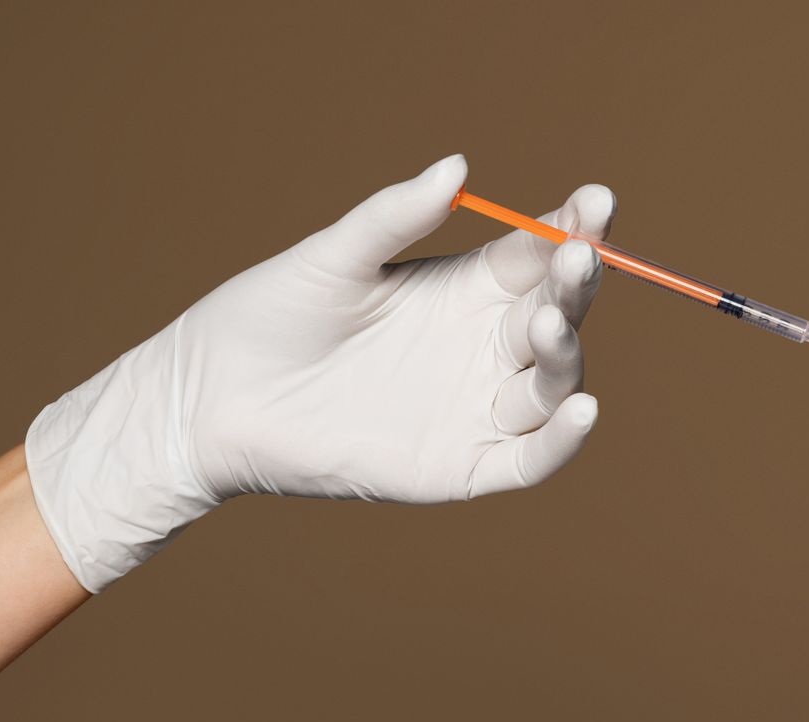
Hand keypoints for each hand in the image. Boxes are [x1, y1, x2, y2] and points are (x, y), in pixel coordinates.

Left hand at [24, 153, 615, 591]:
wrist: (211, 402)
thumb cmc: (268, 318)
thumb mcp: (334, 256)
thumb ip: (396, 216)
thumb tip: (458, 167)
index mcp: (463, 289)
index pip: (541, 255)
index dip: (576, 227)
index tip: (596, 201)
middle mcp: (483, 347)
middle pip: (558, 315)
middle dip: (576, 286)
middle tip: (576, 257)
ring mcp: (479, 409)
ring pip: (554, 384)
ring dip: (564, 353)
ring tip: (542, 322)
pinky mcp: (464, 467)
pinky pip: (531, 460)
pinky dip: (563, 440)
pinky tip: (584, 409)